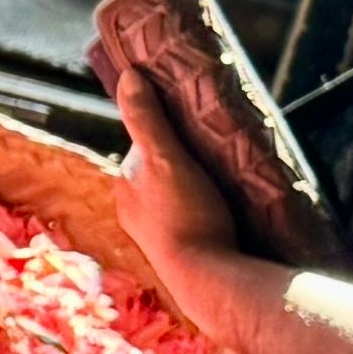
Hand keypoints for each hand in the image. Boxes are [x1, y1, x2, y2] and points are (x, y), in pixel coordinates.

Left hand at [110, 73, 240, 282]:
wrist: (205, 279)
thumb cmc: (184, 215)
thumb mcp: (165, 158)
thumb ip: (146, 119)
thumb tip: (128, 74)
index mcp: (125, 188)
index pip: (144, 148)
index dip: (168, 133)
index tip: (195, 124)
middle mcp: (134, 212)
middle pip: (160, 174)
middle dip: (184, 162)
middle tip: (218, 152)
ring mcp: (156, 235)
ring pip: (175, 199)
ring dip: (196, 188)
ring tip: (227, 180)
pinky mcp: (182, 253)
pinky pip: (191, 222)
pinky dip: (204, 213)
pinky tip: (226, 211)